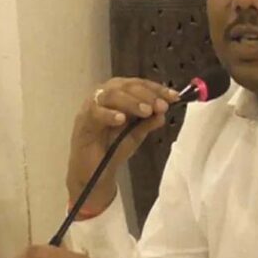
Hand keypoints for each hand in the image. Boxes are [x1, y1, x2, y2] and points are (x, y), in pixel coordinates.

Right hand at [67, 78, 178, 211]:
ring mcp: (91, 107)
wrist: (95, 172)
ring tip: (146, 111)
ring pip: (111, 95)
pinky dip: (109, 114)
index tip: (174, 96)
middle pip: (125, 86)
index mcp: (118, 94)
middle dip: (146, 95)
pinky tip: (121, 119)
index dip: (156, 89)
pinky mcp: (83, 122)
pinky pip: (95, 112)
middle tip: (161, 106)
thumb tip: (163, 111)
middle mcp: (104, 95)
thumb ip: (149, 122)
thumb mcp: (137, 134)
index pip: (138, 84)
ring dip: (131, 102)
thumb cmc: (114, 148)